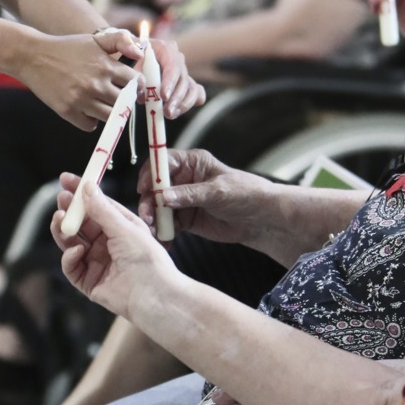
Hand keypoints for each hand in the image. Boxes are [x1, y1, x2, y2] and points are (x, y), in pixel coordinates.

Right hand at [18, 29, 141, 129]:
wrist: (33, 56)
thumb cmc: (67, 47)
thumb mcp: (95, 39)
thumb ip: (120, 41)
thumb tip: (140, 53)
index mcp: (105, 65)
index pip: (135, 82)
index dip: (137, 86)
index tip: (134, 89)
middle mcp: (95, 83)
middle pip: (124, 103)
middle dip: (124, 102)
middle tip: (118, 98)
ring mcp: (81, 99)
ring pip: (109, 117)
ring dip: (109, 113)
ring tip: (102, 104)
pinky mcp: (67, 110)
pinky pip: (90, 125)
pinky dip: (90, 121)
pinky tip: (86, 110)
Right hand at [53, 178, 175, 321]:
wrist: (154, 296)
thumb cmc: (148, 260)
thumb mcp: (125, 228)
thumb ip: (103, 210)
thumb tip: (88, 187)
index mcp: (119, 227)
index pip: (96, 205)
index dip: (80, 192)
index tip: (65, 180)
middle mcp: (106, 243)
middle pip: (80, 223)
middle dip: (69, 210)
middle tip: (61, 200)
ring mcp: (96, 263)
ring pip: (71, 242)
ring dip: (63, 230)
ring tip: (61, 221)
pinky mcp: (89, 282)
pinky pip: (71, 266)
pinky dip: (69, 257)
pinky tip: (76, 251)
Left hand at [120, 33, 204, 117]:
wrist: (117, 60)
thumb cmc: (117, 51)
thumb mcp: (115, 41)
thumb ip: (123, 43)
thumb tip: (138, 54)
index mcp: (163, 48)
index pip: (173, 62)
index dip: (170, 80)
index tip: (163, 95)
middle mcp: (174, 60)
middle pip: (183, 78)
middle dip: (177, 97)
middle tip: (166, 111)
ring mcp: (179, 73)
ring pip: (190, 87)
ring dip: (183, 103)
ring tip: (169, 114)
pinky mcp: (181, 85)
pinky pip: (195, 92)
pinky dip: (190, 102)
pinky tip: (178, 111)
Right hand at [137, 146, 267, 243]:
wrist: (260, 219)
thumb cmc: (245, 194)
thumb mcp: (218, 191)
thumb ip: (190, 194)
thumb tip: (164, 196)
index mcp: (192, 163)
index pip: (163, 162)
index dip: (151, 173)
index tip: (144, 188)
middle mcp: (183, 179)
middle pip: (155, 187)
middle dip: (149, 202)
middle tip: (148, 217)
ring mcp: (182, 200)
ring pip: (158, 208)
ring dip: (153, 220)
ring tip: (153, 233)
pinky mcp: (185, 219)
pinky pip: (168, 225)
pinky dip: (163, 233)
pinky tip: (163, 242)